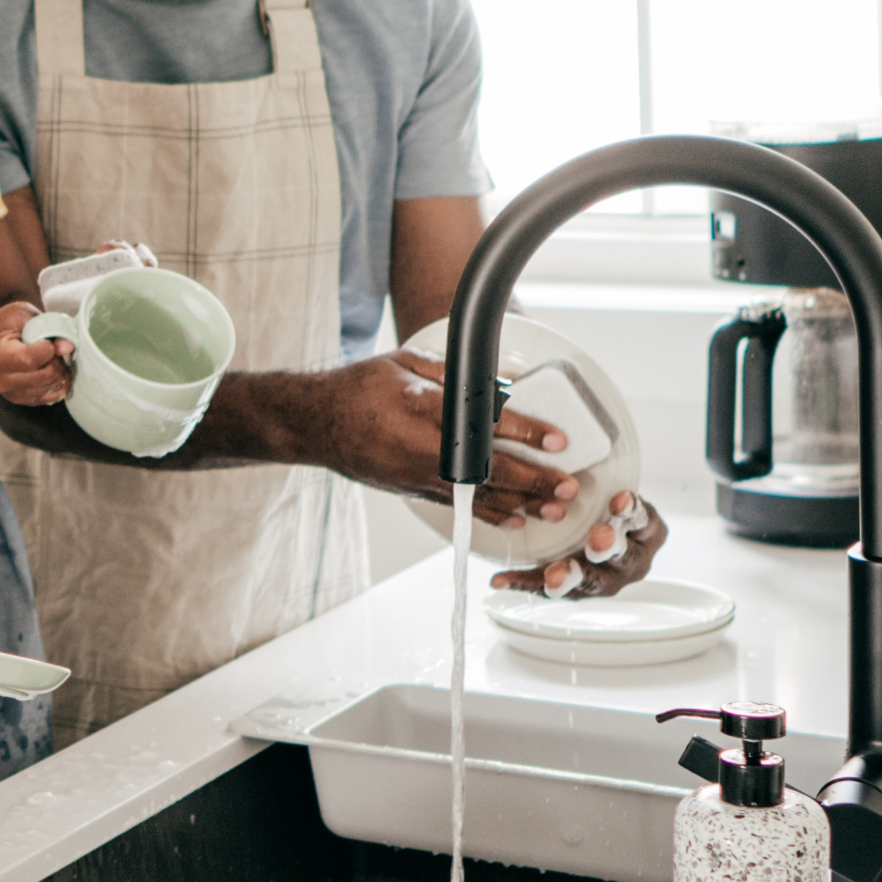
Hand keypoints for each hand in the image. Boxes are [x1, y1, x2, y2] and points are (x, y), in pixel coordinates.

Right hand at [0, 300, 74, 406]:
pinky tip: (51, 372)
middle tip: (50, 349)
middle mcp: (4, 381)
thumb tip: (68, 347)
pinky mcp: (20, 401)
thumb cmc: (1, 325)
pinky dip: (57, 383)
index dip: (49, 345)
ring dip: (59, 372)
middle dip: (57, 360)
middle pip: (49, 375)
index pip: (42, 356)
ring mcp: (12, 394)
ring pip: (53, 387)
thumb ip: (47, 326)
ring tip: (49, 359)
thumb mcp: (21, 314)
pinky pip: (51, 397)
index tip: (41, 339)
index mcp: (1, 357)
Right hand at [299, 350, 588, 524]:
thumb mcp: (404, 364)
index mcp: (421, 408)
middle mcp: (421, 448)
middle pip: (487, 469)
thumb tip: (496, 382)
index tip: (555, 439)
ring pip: (476, 495)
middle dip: (532, 480)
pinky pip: (457, 506)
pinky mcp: (412, 491)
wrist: (315, 424)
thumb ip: (451, 372)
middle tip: (567, 486)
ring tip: (552, 509)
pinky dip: (487, 513)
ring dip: (518, 503)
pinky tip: (514, 518)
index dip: (524, 433)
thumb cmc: (358, 389)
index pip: (482, 423)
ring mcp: (416, 475)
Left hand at [493, 489, 669, 597]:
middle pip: (624, 557)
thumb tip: (567, 442)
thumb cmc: (609, 506)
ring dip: (571, 576)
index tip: (618, 500)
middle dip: (609, 547)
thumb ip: (606, 477)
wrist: (605, 535)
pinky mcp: (575, 591)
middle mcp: (632, 560)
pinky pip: (548, 588)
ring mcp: (606, 579)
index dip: (633, 512)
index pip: (645, 520)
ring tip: (554, 574)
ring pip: (591, 581)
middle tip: (597, 538)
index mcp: (648, 532)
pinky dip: (525, 582)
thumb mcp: (617, 492)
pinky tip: (503, 579)